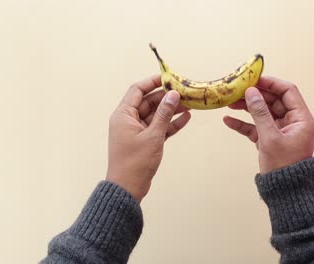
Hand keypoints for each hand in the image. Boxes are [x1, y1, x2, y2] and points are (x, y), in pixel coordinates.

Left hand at [106, 75, 190, 201]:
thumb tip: (173, 94)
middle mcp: (128, 120)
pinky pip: (159, 127)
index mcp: (123, 115)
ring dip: (171, 110)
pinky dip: (170, 123)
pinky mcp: (145, 141)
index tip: (169, 78)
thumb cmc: (135, 162)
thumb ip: (164, 114)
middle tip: (185, 92)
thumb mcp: (153, 136)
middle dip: (166, 97)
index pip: (137, 90)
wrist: (128, 188)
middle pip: (149, 102)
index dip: (152, 82)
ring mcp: (137, 131)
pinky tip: (186, 118)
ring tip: (190, 104)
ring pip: (156, 115)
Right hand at [223, 76, 313, 173]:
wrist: (286, 193)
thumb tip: (251, 92)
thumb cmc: (284, 166)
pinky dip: (243, 124)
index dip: (271, 83)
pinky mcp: (270, 141)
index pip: (288, 91)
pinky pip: (256, 128)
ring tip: (229, 103)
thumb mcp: (270, 137)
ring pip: (263, 113)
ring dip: (247, 108)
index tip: (253, 79)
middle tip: (237, 91)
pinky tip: (228, 121)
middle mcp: (292, 122)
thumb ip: (260, 113)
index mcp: (301, 119)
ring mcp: (280, 131)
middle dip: (255, 96)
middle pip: (273, 101)